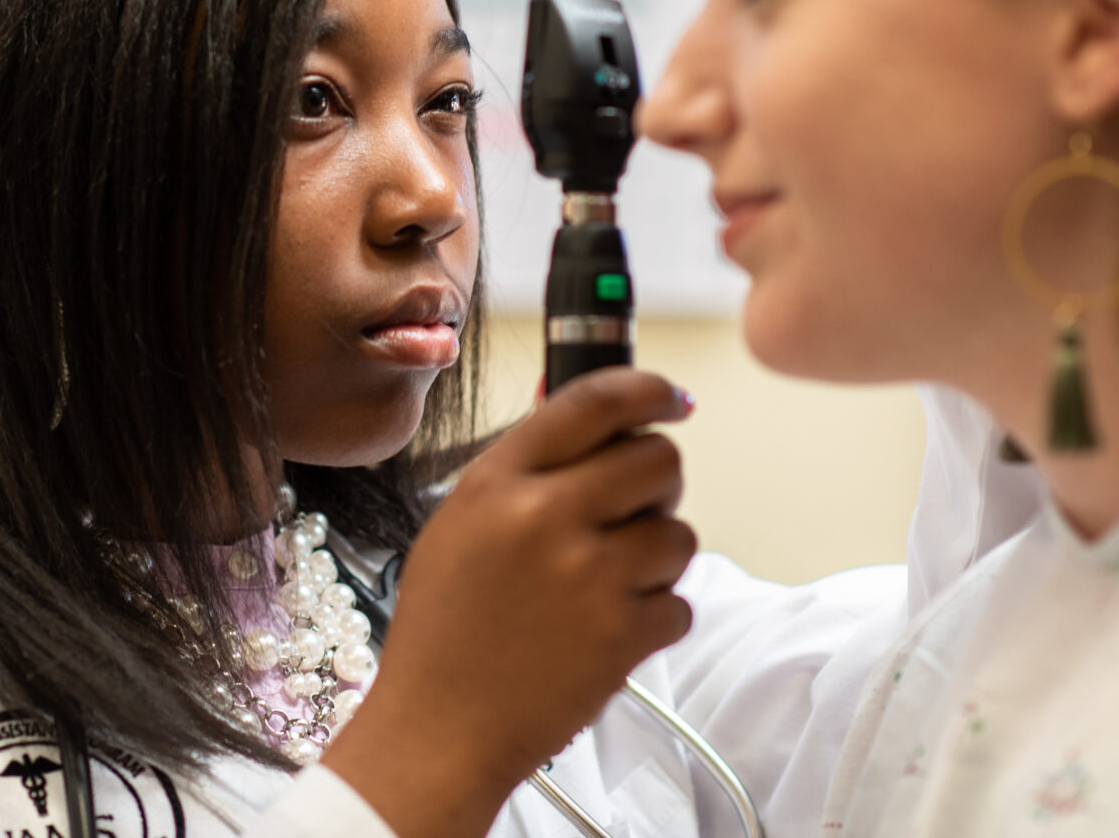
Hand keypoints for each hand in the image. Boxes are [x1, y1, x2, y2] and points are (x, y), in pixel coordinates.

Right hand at [323, 368, 696, 837]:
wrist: (438, 729)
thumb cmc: (444, 632)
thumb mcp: (460, 525)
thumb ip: (525, 472)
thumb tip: (591, 421)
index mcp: (499, 482)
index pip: (594, 400)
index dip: (649, 389)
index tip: (673, 397)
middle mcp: (546, 517)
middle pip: (657, 458)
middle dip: (658, 482)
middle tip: (634, 509)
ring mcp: (590, 576)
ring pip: (679, 534)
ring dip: (657, 557)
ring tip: (607, 585)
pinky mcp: (624, 635)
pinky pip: (680, 604)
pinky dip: (655, 619)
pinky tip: (606, 631)